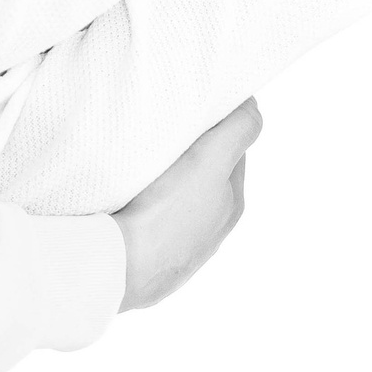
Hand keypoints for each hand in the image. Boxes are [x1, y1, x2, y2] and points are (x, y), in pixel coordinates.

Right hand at [115, 99, 259, 310]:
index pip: (232, 152)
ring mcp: (177, 249)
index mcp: (232, 204)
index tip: (192, 112)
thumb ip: (238, 130)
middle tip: (162, 134)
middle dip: (188, 155)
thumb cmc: (167, 213)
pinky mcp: (146, 260)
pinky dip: (139, 206)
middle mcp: (211, 230)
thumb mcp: (213, 159)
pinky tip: (123, 199)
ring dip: (161, 181)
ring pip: (174, 200)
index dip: (216, 129)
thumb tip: (252, 104)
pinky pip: (146, 222)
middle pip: (203, 177)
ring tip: (138, 165)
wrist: (120, 266)